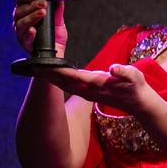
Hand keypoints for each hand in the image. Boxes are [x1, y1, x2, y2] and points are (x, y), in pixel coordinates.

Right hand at [13, 0, 66, 56]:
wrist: (57, 53)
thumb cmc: (54, 37)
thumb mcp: (58, 22)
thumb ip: (57, 11)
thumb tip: (60, 0)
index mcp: (26, 16)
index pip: (21, 4)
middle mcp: (21, 25)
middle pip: (19, 12)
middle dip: (31, 6)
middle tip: (43, 3)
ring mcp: (22, 35)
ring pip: (20, 24)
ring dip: (31, 17)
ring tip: (41, 13)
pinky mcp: (26, 45)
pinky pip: (24, 39)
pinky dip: (29, 34)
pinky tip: (33, 30)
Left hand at [34, 63, 154, 115]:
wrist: (137, 102)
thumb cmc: (135, 87)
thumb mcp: (134, 76)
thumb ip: (124, 72)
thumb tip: (114, 68)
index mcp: (95, 83)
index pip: (71, 75)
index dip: (56, 70)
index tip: (43, 64)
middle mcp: (87, 89)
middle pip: (61, 81)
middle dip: (45, 74)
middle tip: (29, 66)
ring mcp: (86, 92)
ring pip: (62, 84)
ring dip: (48, 78)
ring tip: (35, 69)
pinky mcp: (86, 92)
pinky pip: (67, 85)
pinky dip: (56, 79)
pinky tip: (51, 75)